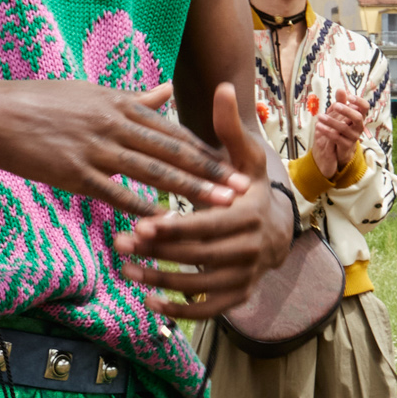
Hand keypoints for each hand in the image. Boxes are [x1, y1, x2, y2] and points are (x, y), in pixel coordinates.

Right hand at [0, 75, 238, 217]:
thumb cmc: (38, 102)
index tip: (233, 163)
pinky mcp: (75, 172)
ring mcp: (96, 148)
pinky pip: (116, 193)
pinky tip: (165, 223)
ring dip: (190, 191)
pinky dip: (142, 209)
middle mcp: (114, 123)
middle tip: (242, 190)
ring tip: (218, 206)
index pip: (172, 129)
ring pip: (153, 172)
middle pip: (173, 151)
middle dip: (211, 172)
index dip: (206, 148)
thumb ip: (132, 98)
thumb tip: (166, 91)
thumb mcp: (90, 91)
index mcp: (119, 103)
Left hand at [114, 83, 290, 318]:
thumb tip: (221, 86)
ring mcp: (246, 277)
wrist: (277, 227)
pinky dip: (179, 311)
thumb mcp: (245, 156)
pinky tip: (149, 304)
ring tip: (124, 270)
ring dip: (160, 281)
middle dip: (158, 252)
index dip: (175, 227)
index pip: (209, 224)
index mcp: (251, 215)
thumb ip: (228, 127)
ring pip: (199, 285)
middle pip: (199, 256)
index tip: (142, 223)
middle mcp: (252, 250)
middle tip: (120, 243)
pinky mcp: (238, 296)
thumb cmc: (249, 186)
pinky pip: (208, 309)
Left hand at [309, 91, 369, 178]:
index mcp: (360, 116)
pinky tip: (318, 126)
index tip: (349, 97)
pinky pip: (337, 138)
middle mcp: (359, 126)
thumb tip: (341, 89)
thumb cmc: (342, 126)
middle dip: (346, 110)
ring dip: (331, 121)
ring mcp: (354, 136)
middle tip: (335, 106)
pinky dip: (326, 131)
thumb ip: (341, 102)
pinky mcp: (346, 145)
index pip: (365, 107)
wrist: (342, 147)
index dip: (359, 101)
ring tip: (319, 117)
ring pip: (344, 128)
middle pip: (357, 117)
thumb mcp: (341, 113)